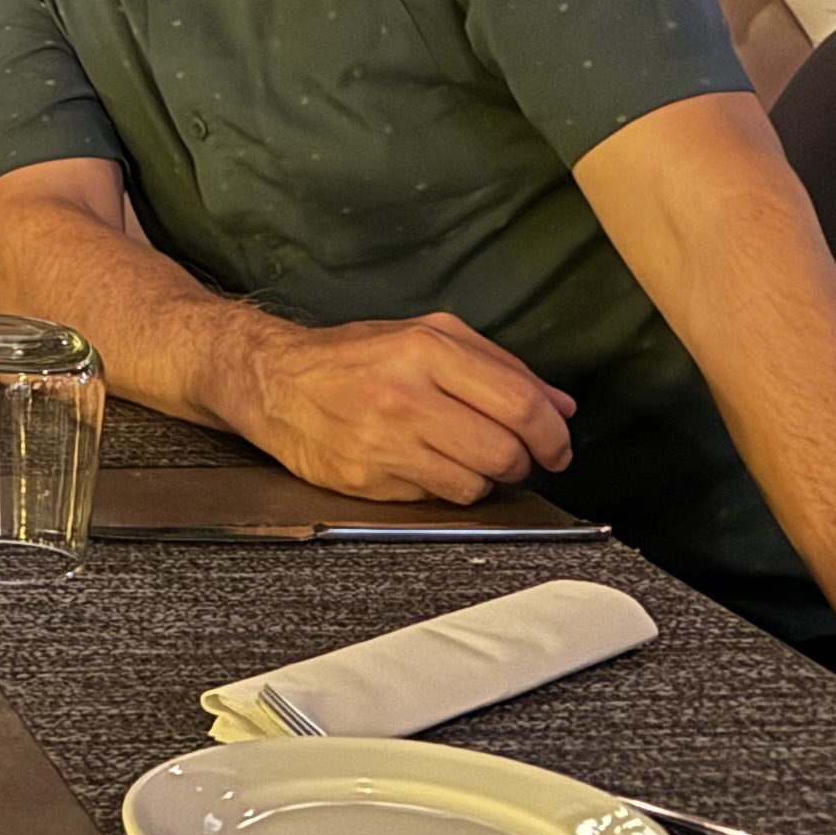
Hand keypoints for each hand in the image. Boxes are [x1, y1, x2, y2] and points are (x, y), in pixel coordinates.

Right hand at [234, 309, 575, 505]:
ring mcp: (384, 443)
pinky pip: (435, 500)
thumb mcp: (426, 335)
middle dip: (521, 462)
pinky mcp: (367, 481)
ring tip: (461, 456)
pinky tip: (424, 464)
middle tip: (512, 455)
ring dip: (483, 478)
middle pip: (503, 452)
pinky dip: (443, 488)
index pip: (519, 404)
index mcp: (425, 349)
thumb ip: (499, 366)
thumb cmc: (354, 356)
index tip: (557, 447)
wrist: (274, 382)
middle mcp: (404, 396)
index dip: (553, 434)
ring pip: (475, 485)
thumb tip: (562, 406)